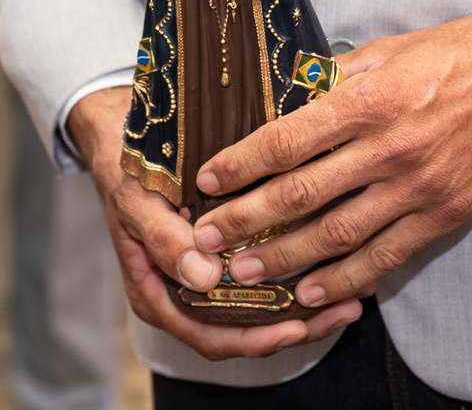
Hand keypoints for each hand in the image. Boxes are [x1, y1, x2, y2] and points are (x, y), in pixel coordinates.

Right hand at [69, 86, 362, 359]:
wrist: (118, 132)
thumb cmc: (125, 168)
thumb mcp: (136, 200)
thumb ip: (164, 238)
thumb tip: (203, 278)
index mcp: (157, 293)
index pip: (209, 335)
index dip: (253, 339)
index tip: (294, 328)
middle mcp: (183, 293)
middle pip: (243, 331)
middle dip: (294, 328)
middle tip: (342, 313)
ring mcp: (205, 276)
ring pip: (258, 310)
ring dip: (304, 309)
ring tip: (352, 298)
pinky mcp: (224, 253)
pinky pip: (262, 280)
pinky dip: (298, 277)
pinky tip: (336, 265)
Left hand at [190, 0, 471, 308]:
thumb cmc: (465, 53)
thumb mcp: (392, 47)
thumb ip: (337, 76)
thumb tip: (288, 95)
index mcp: (369, 99)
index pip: (287, 140)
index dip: (240, 165)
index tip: (206, 180)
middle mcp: (389, 148)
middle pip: (301, 194)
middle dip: (245, 220)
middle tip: (205, 240)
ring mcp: (418, 188)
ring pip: (337, 234)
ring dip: (284, 258)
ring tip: (244, 272)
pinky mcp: (445, 215)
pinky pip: (387, 256)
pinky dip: (347, 279)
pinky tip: (314, 292)